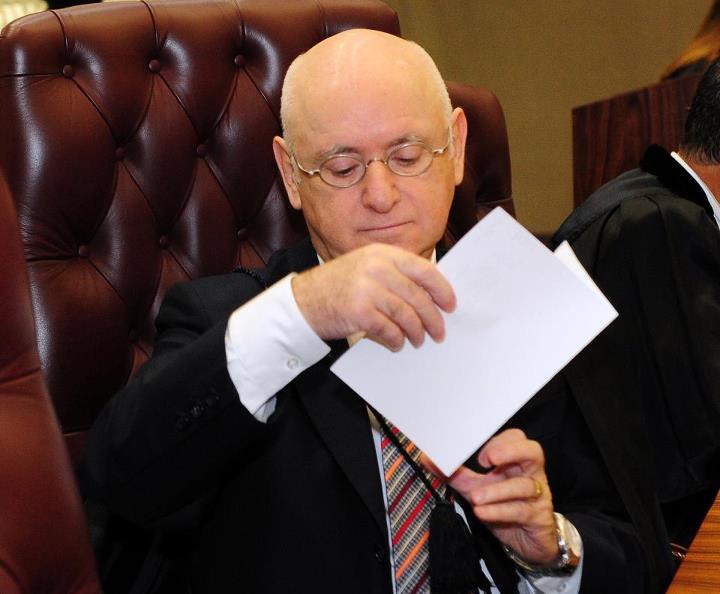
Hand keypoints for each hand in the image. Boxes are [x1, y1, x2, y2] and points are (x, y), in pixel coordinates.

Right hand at [291, 243, 455, 350]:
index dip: (441, 289)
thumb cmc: (337, 286)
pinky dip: (396, 340)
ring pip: (406, 314)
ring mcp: (367, 288)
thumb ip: (394, 275)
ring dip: (416, 332)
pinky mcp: (358, 311)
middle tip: (438, 333)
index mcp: (382, 253)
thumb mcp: (365, 268)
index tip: (450, 305)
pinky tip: (397, 344)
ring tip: (417, 341)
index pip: (423, 269)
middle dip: (432, 318)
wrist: (302, 300)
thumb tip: (429, 297)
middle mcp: (376, 267)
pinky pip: (389, 329)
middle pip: (417, 296)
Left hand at [423, 429, 558, 566]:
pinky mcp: (538, 519)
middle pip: (533, 452)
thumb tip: (427, 459)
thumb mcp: (476, 488)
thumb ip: (455, 474)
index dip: (500, 441)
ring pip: (525, 486)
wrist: (527, 542)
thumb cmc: (503, 507)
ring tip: (475, 497)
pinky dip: (499, 511)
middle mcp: (531, 475)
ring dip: (497, 490)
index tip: (480, 456)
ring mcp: (538, 497)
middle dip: (510, 451)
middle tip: (486, 461)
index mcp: (516, 462)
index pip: (517, 438)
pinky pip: (521, 511)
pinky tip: (482, 512)